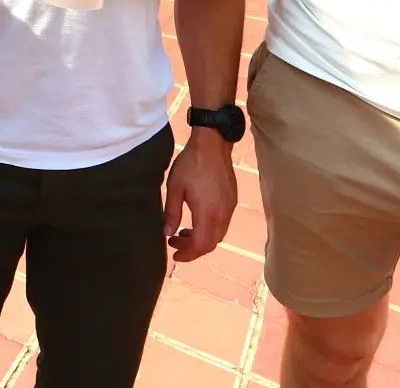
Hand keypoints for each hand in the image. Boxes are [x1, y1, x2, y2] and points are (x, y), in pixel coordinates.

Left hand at [163, 128, 236, 262]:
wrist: (212, 144)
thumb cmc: (191, 164)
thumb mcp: (174, 188)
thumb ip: (171, 213)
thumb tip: (167, 233)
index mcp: (208, 213)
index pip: (201, 245)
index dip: (188, 255)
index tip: (175, 256)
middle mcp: (223, 214)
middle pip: (211, 244)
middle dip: (193, 248)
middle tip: (174, 243)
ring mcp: (229, 207)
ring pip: (218, 234)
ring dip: (201, 238)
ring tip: (182, 232)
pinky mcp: (232, 200)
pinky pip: (222, 223)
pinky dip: (209, 228)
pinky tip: (196, 220)